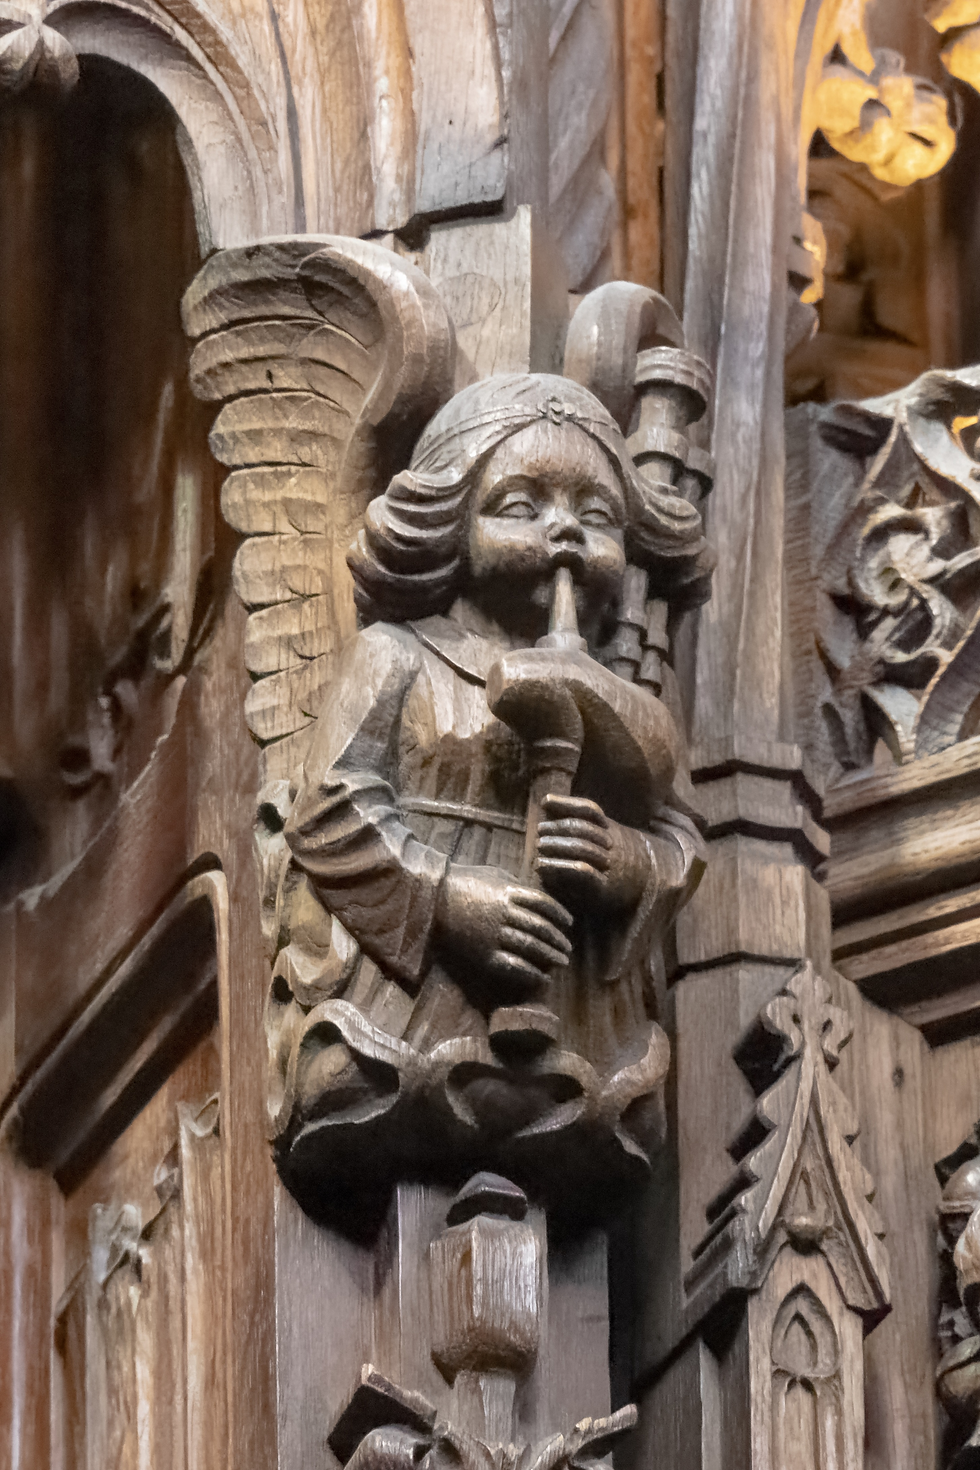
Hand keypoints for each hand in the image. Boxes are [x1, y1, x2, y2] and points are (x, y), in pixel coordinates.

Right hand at [434, 864, 572, 1007]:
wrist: (433, 899)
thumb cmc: (464, 882)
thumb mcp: (494, 874)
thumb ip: (516, 884)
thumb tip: (536, 894)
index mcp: (509, 892)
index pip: (544, 904)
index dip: (560, 915)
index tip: (569, 924)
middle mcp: (504, 913)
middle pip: (541, 928)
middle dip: (558, 940)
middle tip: (567, 949)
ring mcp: (494, 935)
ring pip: (531, 948)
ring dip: (549, 957)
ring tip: (561, 962)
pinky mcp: (483, 953)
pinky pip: (513, 966)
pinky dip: (531, 973)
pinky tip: (542, 977)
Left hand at [537, 794, 651, 909]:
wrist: (651, 885)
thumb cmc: (616, 858)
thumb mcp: (604, 835)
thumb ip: (580, 820)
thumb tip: (546, 801)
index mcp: (611, 829)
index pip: (590, 810)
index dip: (567, 804)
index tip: (545, 802)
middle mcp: (613, 844)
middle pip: (584, 829)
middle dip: (559, 827)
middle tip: (540, 830)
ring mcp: (610, 865)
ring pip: (583, 849)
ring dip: (557, 846)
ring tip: (540, 846)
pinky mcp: (605, 887)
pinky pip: (583, 873)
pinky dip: (561, 866)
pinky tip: (542, 866)